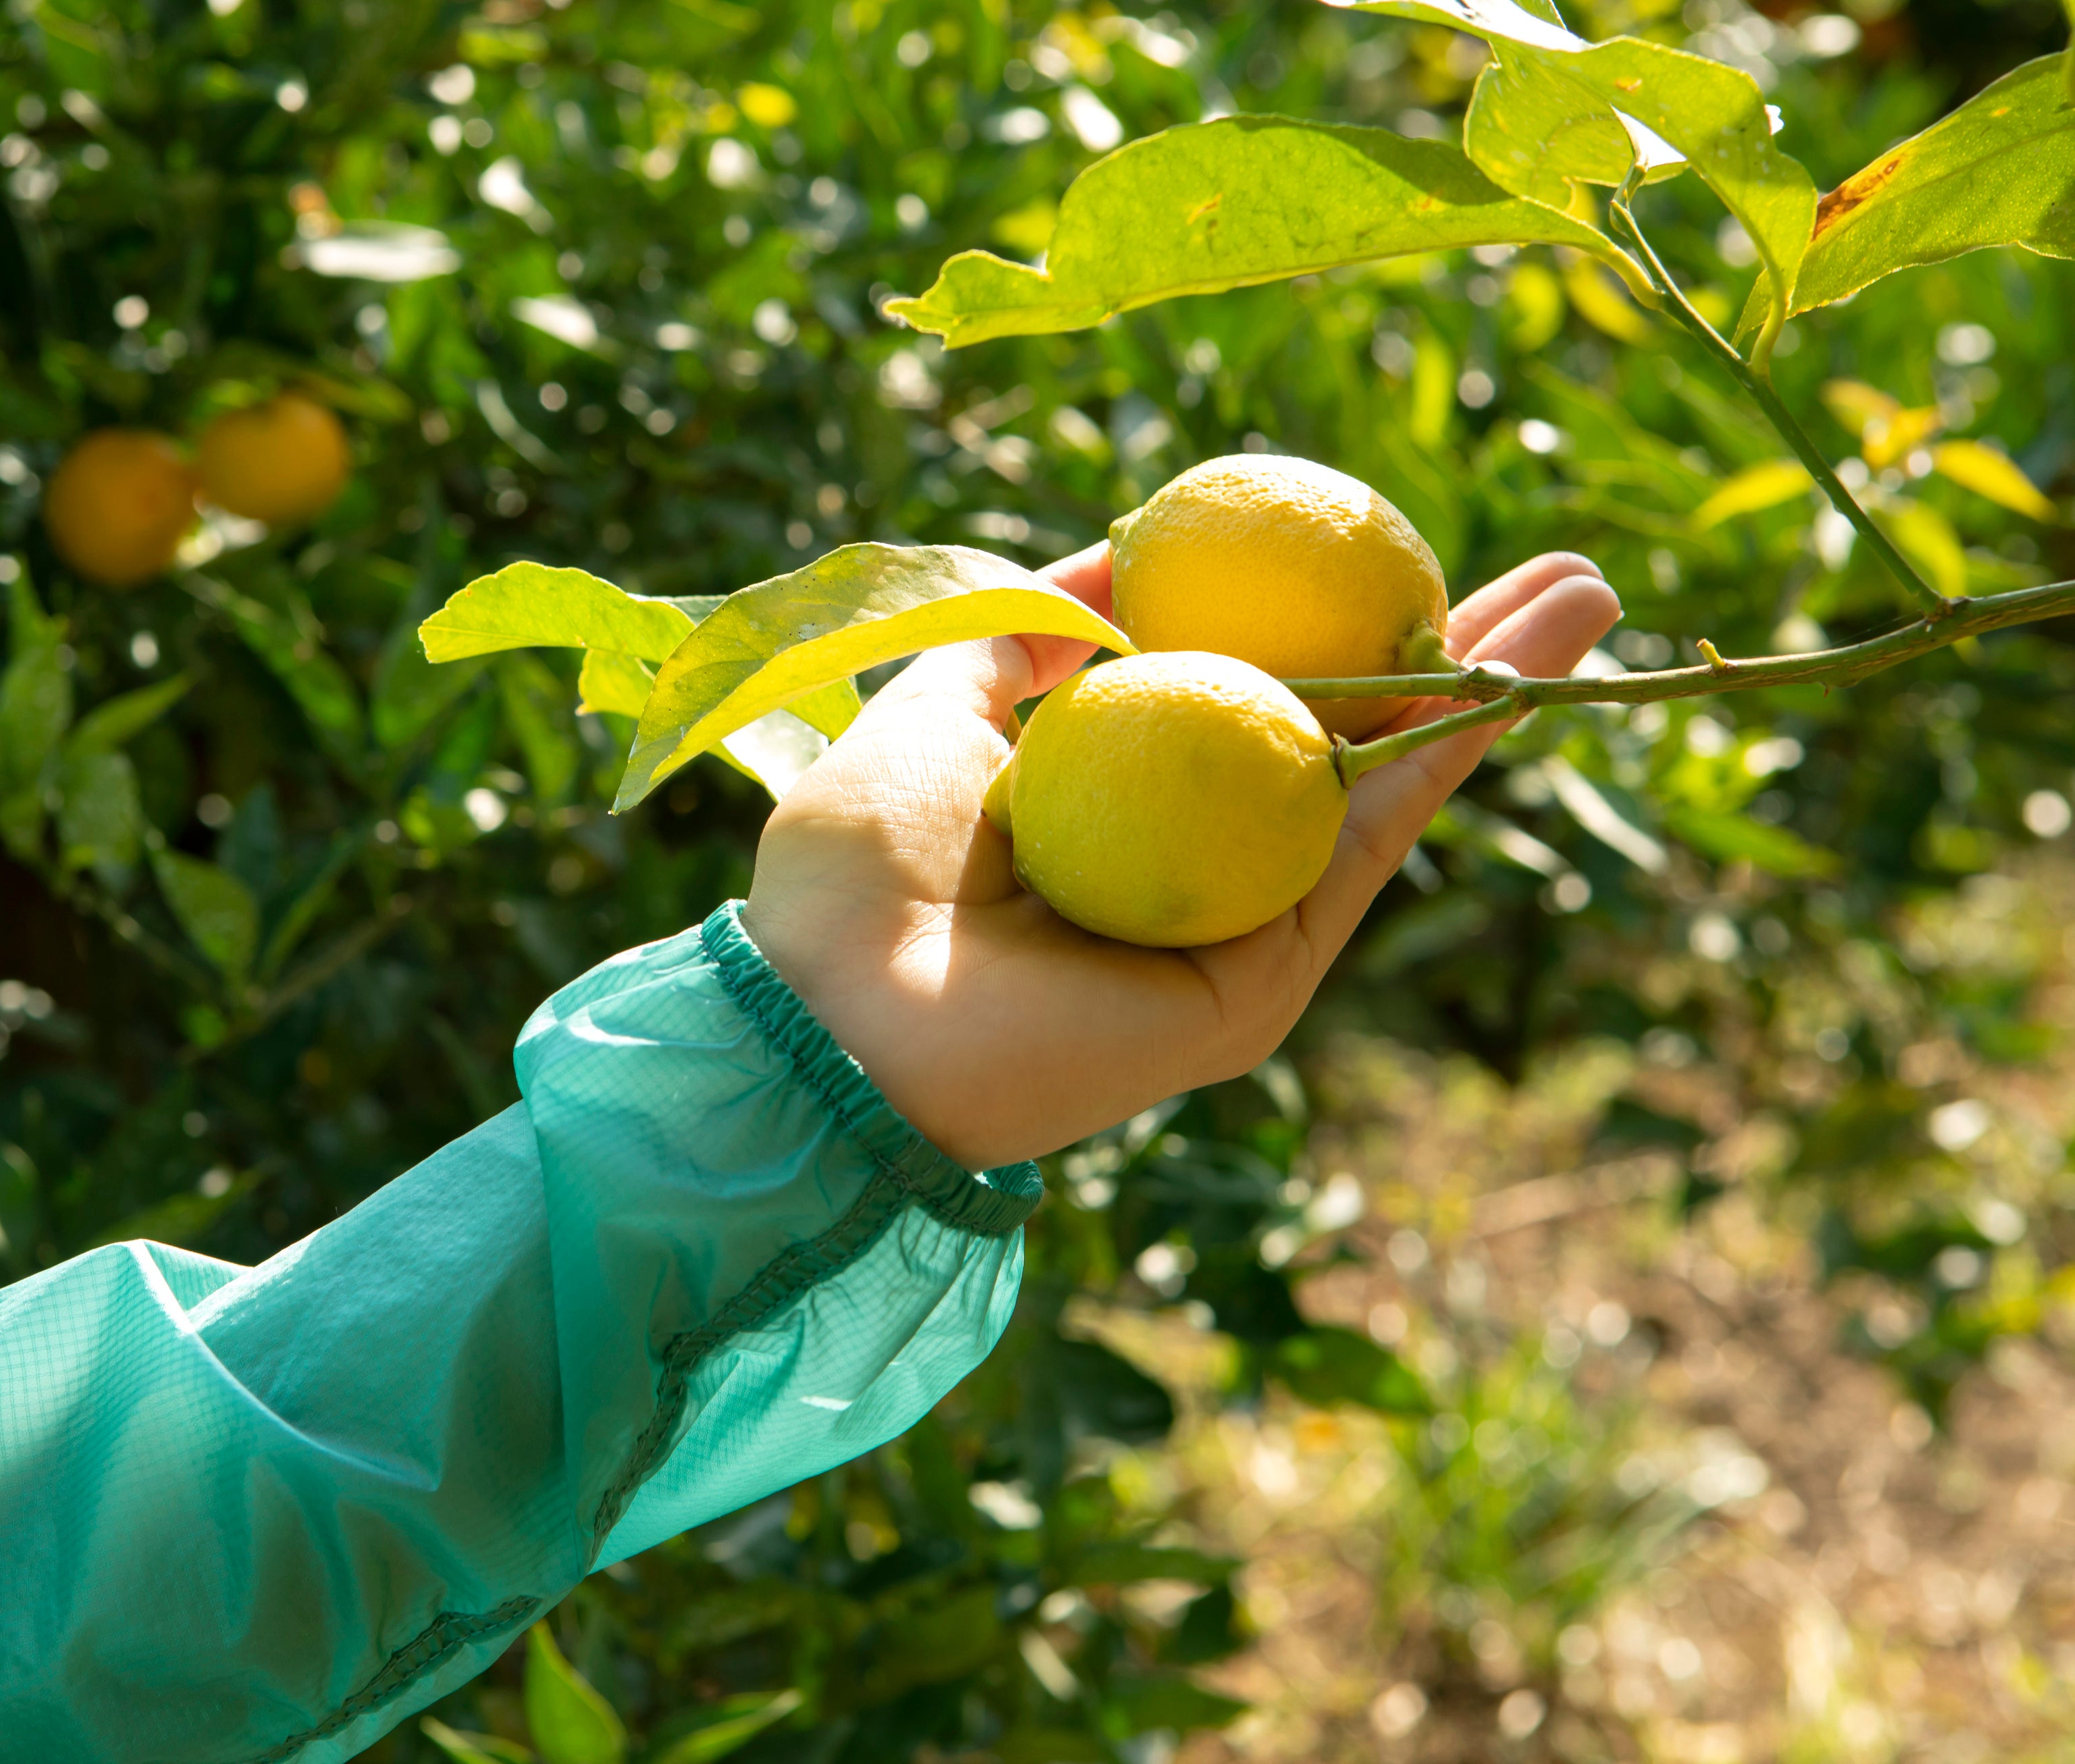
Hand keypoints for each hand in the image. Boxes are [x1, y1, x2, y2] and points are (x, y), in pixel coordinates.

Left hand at [739, 545, 1620, 1170]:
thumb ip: (1031, 630)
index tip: (1390, 544)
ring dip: (1492, 691)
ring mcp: (1236, 931)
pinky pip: (1356, 854)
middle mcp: (1195, 868)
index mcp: (1122, 804)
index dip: (1334, 622)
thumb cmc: (854, 869)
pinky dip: (1436, 764)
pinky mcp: (1254, 988)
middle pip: (1350, 740)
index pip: (1255, 698)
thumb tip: (1123, 551)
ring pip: (1386, 789)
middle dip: (1457, 654)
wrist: (829, 1014)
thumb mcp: (940, 701)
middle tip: (1563, 576)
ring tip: (1589, 597)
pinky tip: (1504, 682)